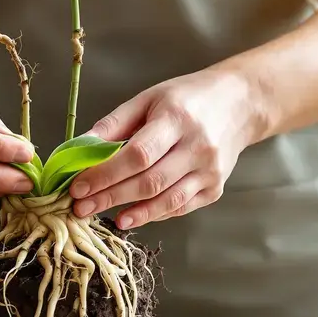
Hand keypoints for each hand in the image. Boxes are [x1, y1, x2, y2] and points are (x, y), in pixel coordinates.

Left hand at [69, 69, 259, 227]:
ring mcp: (211, 171)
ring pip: (167, 200)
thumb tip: (80, 149)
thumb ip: (114, 124)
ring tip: (105, 217)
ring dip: (133, 213)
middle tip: (81, 208)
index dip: (105, 174)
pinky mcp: (216, 188)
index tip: (78, 186)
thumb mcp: (148, 99)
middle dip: (111, 197)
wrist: (239, 104)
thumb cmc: (187, 99)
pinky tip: (132, 215)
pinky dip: (154, 213)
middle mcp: (198, 147)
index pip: (137, 154)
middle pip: (150, 181)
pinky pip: (181, 207)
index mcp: (177, 119)